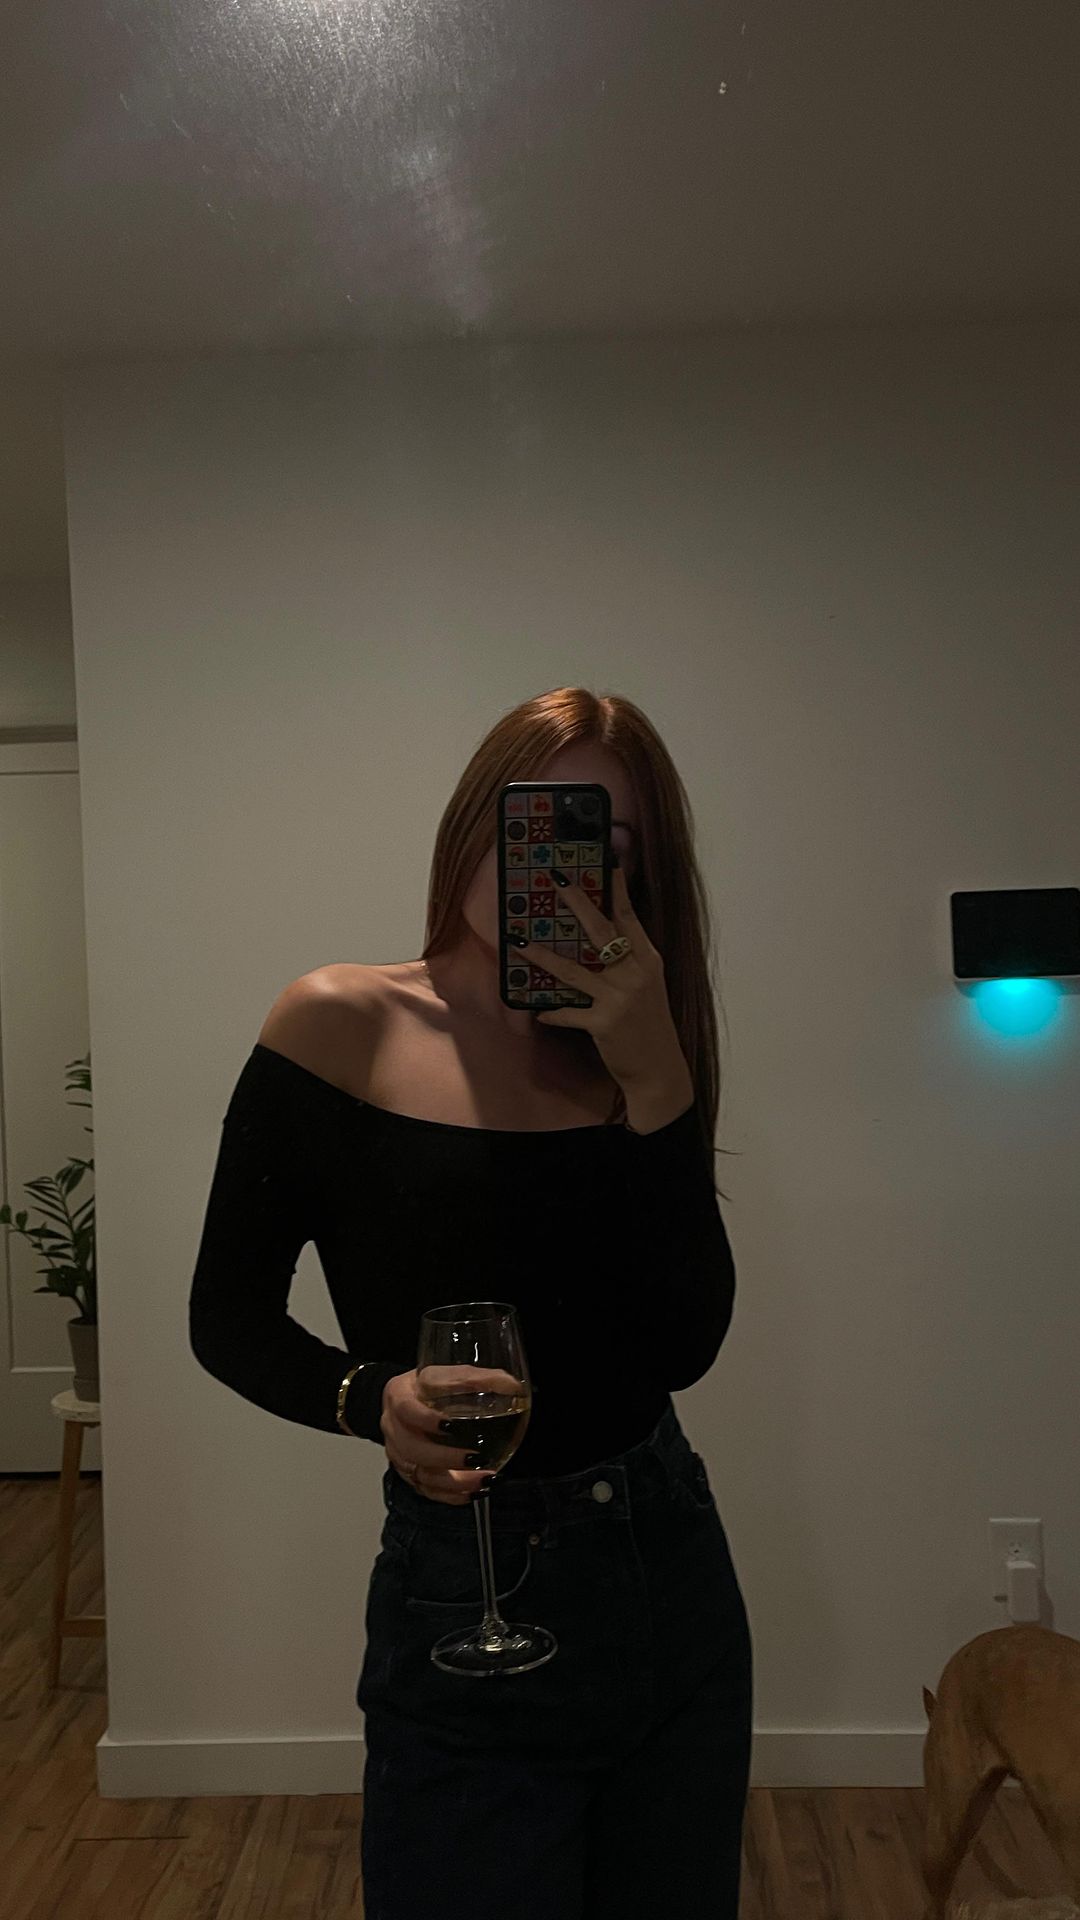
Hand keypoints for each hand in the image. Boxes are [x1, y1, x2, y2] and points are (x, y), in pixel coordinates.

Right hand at [381, 1368, 505, 1505]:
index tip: (450, 1424)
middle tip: (476, 1458)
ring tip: (485, 1480)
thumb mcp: (449, 1373)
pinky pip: (427, 1490)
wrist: (410, 1401)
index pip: (406, 1409)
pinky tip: (475, 1492)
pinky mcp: (408, 1473)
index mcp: (398, 1395)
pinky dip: (452, 1495)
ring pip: (420, 1475)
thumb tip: (511, 1386)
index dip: (425, 1419)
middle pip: (411, 1449)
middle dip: (445, 1458)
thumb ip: (477, 1379)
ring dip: (454, 1482)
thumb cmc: (431, 1386)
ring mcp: (398, 1453)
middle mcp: (393, 1427)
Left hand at [521, 863, 687, 1092]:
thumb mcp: (648, 988)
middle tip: (557, 881)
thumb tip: (600, 942)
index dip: (617, 890)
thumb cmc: (650, 1026)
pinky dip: (552, 1013)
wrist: (660, 1069)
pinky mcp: (603, 1022)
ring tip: (517, 942)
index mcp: (648, 960)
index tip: (607, 863)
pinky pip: (568, 1013)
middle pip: (602, 931)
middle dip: (578, 903)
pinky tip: (538, 1011)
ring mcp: (619, 997)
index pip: (630, 918)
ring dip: (542, 955)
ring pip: (573, 969)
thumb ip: (629, 963)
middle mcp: (635, 973)